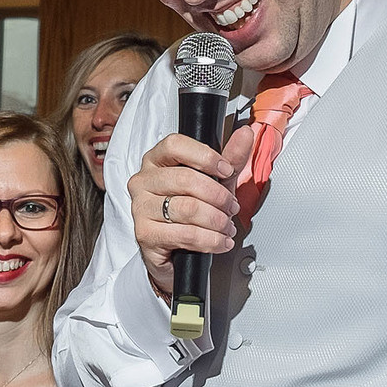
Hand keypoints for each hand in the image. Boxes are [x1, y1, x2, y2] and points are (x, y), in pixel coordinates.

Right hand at [128, 124, 261, 298]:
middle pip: (185, 179)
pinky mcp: (145, 234)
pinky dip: (211, 240)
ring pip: (188, 208)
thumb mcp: (215, 182)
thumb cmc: (191, 212)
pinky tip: (220, 241)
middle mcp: (143, 181)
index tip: (226, 170)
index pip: (175, 145)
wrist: (176, 251)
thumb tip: (246, 134)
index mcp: (156, 160)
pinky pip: (186, 234)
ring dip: (217, 220)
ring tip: (226, 226)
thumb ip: (230, 158)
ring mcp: (141, 208)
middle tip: (231, 206)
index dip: (205, 156)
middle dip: (218, 195)